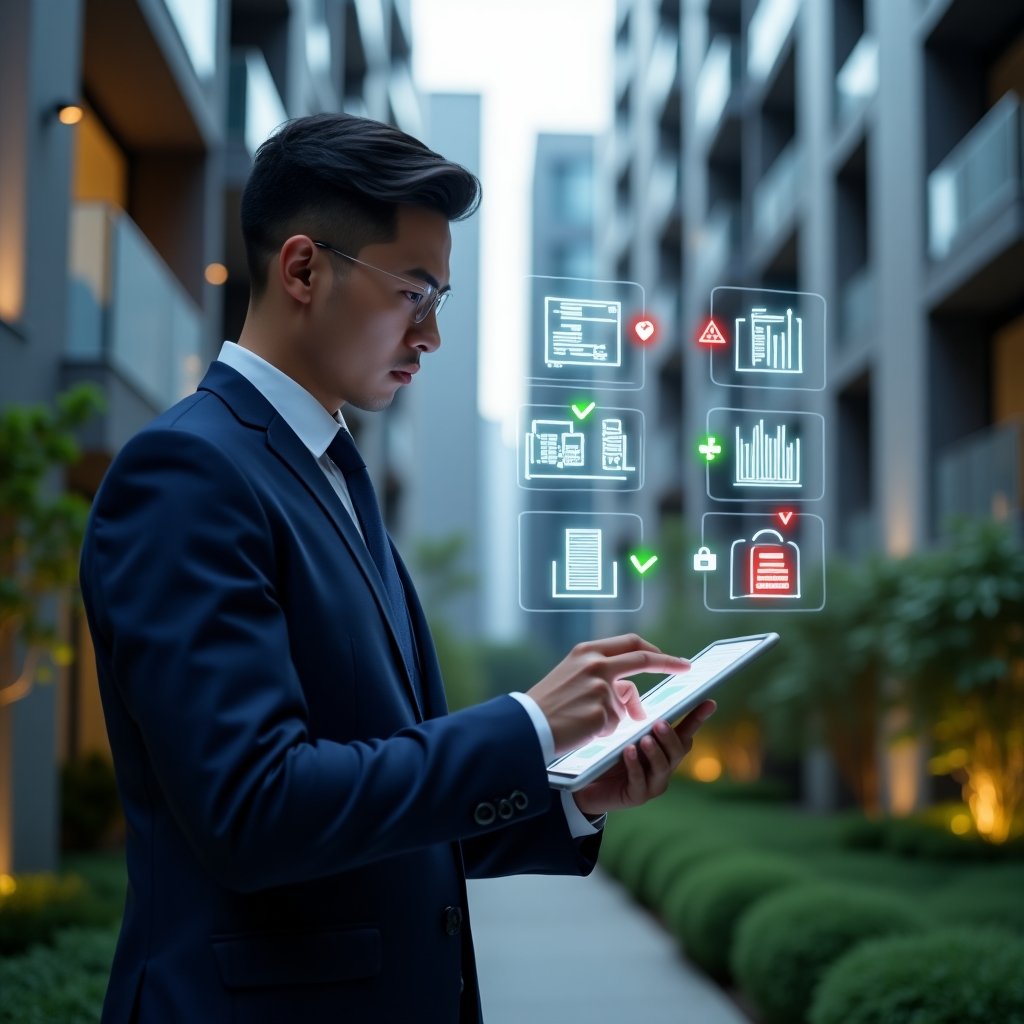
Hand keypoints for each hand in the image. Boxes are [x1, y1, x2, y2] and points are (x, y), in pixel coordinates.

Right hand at [527, 634, 689, 755]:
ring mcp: (600, 687)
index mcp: (587, 651)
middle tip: (685, 668)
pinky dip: (603, 731)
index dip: (655, 651)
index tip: (673, 658)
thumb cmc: (548, 704)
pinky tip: (583, 730)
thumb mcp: (572, 677)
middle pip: (642, 658)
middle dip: (670, 662)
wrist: (527, 725)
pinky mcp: (602, 712)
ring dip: (612, 718)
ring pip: (624, 705)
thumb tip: (631, 694)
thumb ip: (603, 676)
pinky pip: (615, 725)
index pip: (631, 644)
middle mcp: (596, 664)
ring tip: (585, 722)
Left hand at [572, 700, 716, 815]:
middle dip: (670, 736)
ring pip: (663, 767)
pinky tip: (629, 753)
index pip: (685, 731)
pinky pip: (639, 781)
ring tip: (645, 740)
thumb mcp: (621, 732)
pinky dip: (635, 765)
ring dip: (655, 752)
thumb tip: (636, 698)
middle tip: (659, 724)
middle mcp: (663, 766)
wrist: (587, 785)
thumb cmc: (606, 755)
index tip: (709, 702)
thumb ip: (631, 715)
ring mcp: (652, 783)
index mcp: (663, 749)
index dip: (697, 718)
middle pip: (678, 751)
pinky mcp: (636, 796)